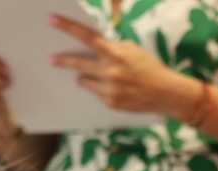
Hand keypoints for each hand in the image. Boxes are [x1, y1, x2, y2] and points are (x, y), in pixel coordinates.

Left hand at [49, 15, 193, 116]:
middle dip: (63, 60)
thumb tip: (96, 47)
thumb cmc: (150, 68)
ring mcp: (109, 89)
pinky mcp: (111, 103)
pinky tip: (111, 88)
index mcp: (115, 54)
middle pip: (78, 63)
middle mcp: (110, 72)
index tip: (52, 20)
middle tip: (52, 59)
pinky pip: (97, 93)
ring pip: (84, 80)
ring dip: (82, 77)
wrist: (165, 93)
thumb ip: (113, 48)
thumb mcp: (133, 50)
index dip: (68, 27)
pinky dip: (99, 88)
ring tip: (82, 76)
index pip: (87, 37)